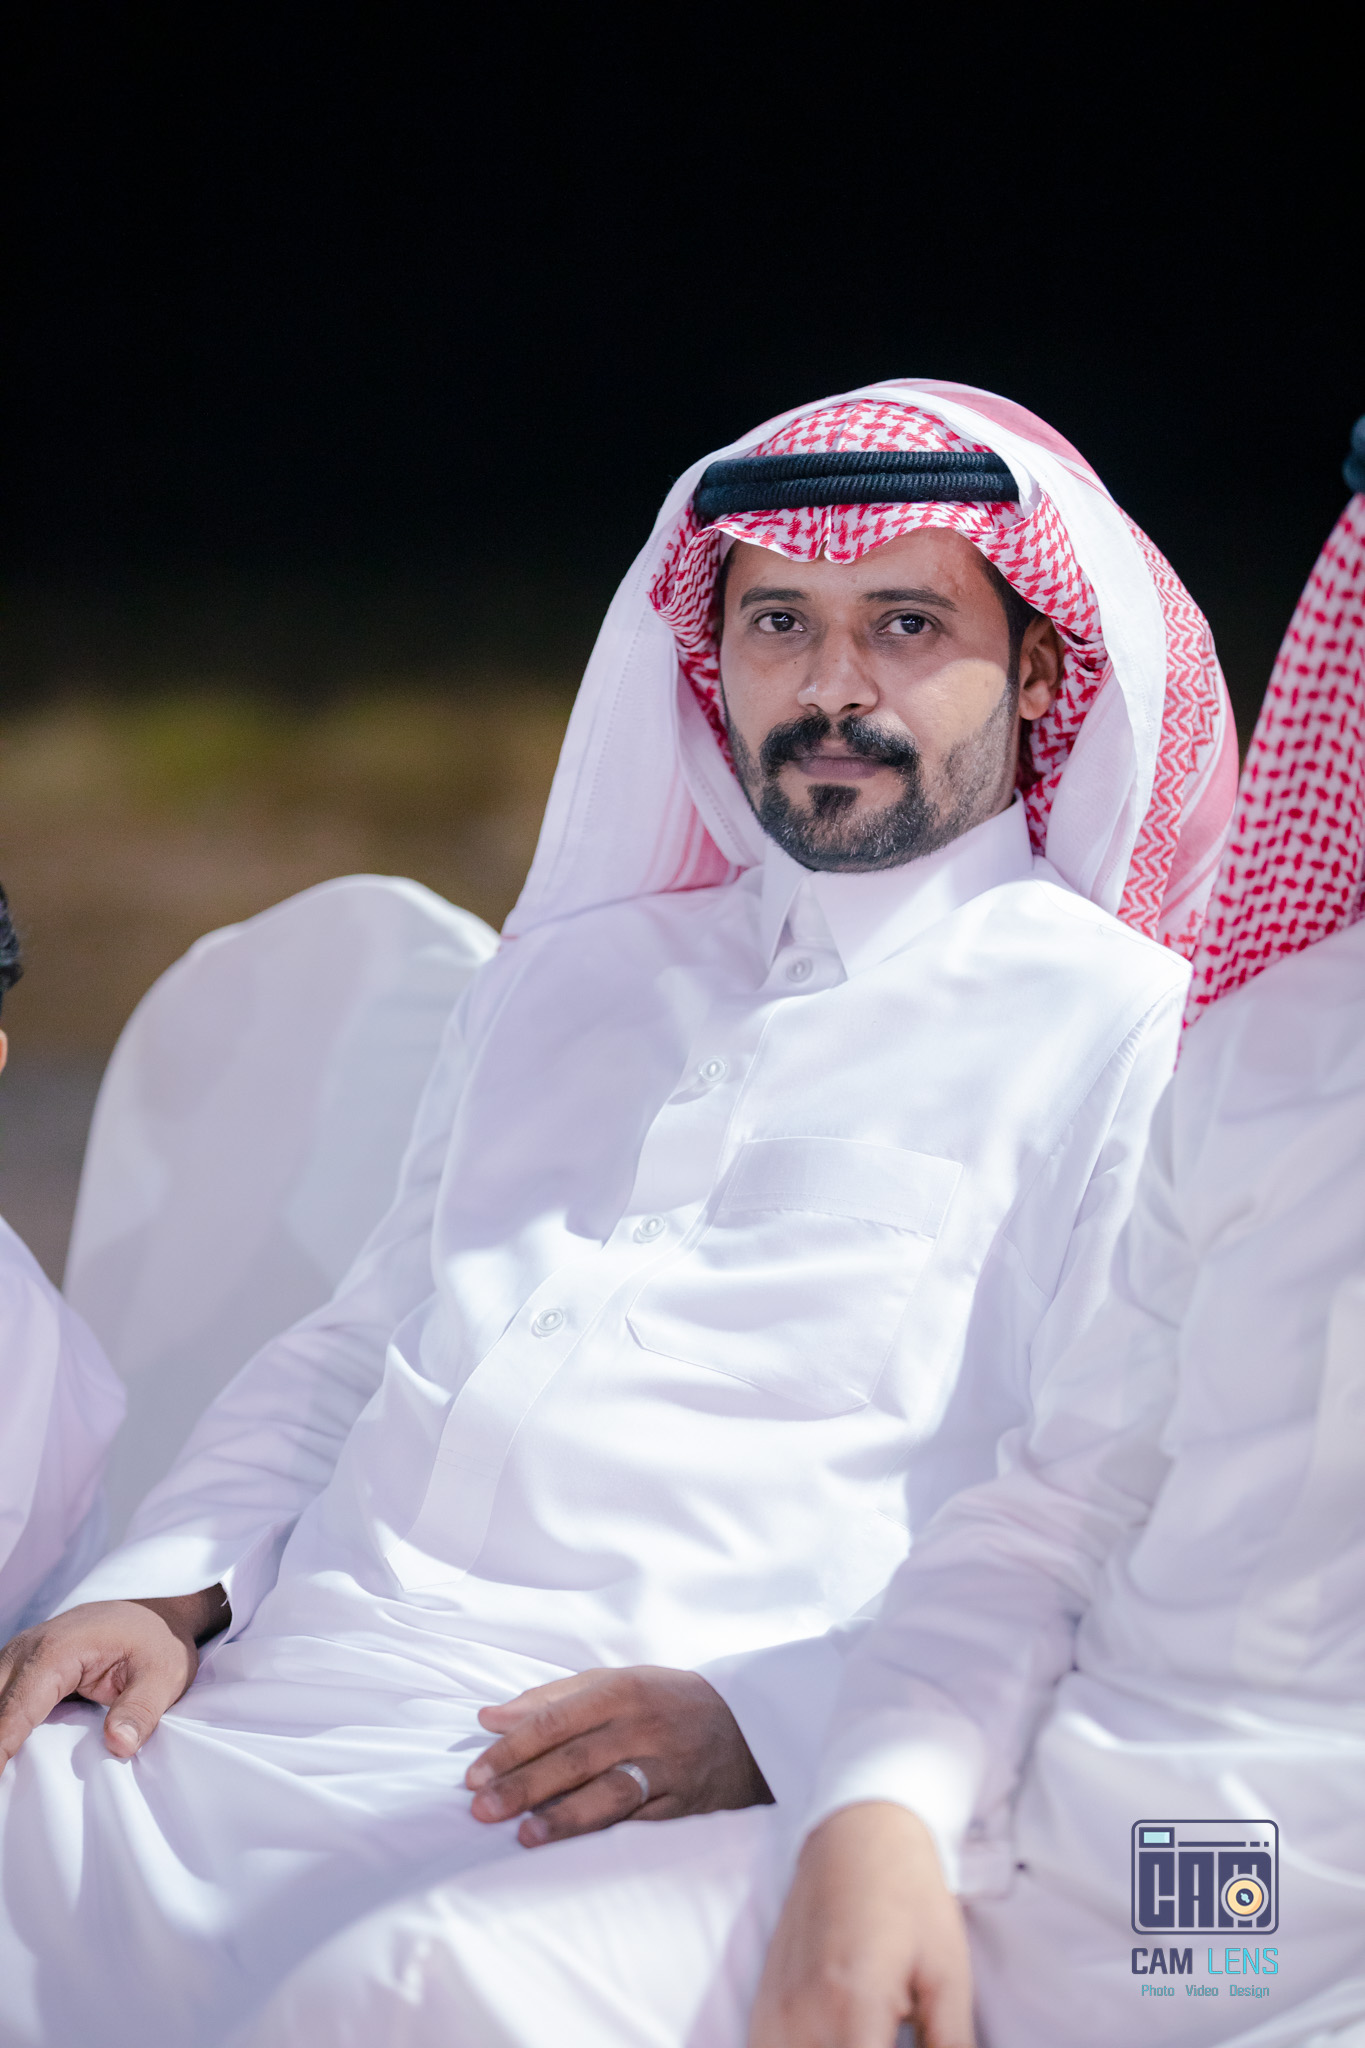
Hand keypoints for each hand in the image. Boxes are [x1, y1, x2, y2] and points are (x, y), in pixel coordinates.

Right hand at [0, 1586, 228, 1768]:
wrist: (152, 1615)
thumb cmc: (156, 1643)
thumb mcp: (165, 1675)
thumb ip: (141, 1710)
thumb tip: (118, 1744)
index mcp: (57, 1651)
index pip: (15, 1709)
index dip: (0, 1747)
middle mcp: (28, 1650)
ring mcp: (20, 1657)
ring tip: (4, 1770)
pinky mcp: (21, 1669)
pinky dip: (2, 1723)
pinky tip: (6, 1753)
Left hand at [465, 1664, 772, 1846]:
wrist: (746, 1725)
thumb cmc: (664, 1701)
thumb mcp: (614, 1683)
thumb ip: (550, 1699)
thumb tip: (488, 1718)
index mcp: (621, 1690)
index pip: (554, 1721)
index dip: (511, 1749)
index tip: (473, 1774)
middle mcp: (643, 1726)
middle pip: (575, 1759)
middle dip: (524, 1785)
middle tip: (482, 1809)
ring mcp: (666, 1767)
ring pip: (608, 1794)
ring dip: (564, 1817)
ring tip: (524, 1837)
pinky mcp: (684, 1805)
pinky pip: (641, 1824)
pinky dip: (606, 1837)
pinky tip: (575, 1851)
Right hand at [749, 1803, 974, 2047]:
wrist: (858, 1832)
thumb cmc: (911, 1896)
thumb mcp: (948, 1974)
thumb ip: (950, 2046)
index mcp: (852, 2007)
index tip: (907, 2043)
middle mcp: (801, 2017)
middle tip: (895, 2035)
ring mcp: (773, 2013)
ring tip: (875, 2035)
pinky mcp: (762, 2007)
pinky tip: (834, 2043)